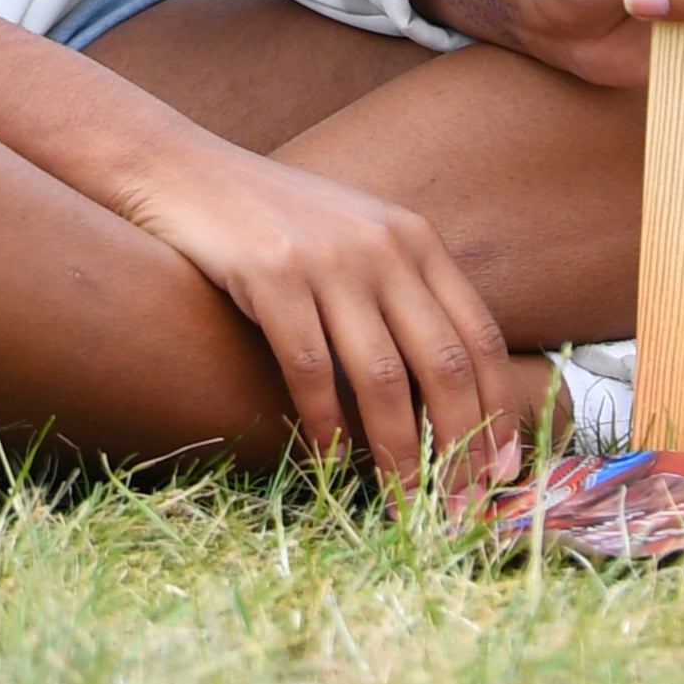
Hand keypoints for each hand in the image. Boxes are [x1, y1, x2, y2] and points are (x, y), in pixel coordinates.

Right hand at [115, 131, 522, 488]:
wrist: (184, 171)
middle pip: (443, 364)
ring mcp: (328, 259)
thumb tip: (445, 395)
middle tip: (460, 511)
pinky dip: (326, 427)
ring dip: (399, 455)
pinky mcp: (270, 274)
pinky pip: (311, 370)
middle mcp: (383, 245)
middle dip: (459, 447)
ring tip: (407, 508)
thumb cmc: (272, 221)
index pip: (478, 336)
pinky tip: (329, 465)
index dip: (498, 409)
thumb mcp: (354, 239)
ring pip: (382, 378)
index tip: (500, 470)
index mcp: (415, 238)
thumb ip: (401, 295)